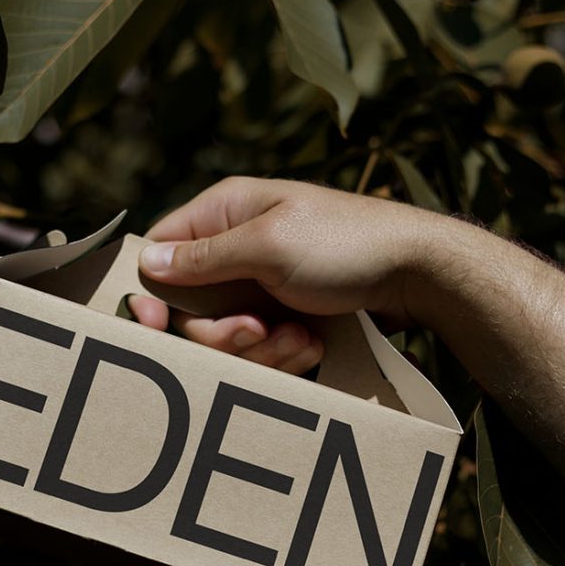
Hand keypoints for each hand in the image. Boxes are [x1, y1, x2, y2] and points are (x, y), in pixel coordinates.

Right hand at [131, 177, 456, 372]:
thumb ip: (204, 257)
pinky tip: (313, 343)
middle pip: (190, 308)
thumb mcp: (268, 245)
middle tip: (258, 330)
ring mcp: (261, 283)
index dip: (153, 292)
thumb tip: (147, 261)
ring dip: (260, 349)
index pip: (161, 252)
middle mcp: (236, 246)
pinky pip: (260, 348)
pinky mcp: (284, 314)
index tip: (154, 323)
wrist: (417, 275)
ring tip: (299, 339)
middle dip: (221, 332)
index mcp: (224, 212)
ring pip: (226, 336)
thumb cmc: (346, 245)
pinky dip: (283, 353)